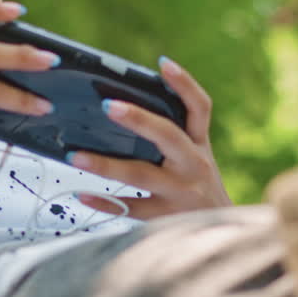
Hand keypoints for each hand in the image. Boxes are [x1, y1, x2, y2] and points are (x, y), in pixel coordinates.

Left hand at [69, 56, 231, 217]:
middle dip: (138, 119)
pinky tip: (82, 194)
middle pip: (168, 135)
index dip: (184, 84)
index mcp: (200, 145)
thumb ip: (175, 135)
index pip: (199, 108)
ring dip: (105, 165)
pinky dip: (104, 202)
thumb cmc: (198, 187)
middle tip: (107, 105)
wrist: (222, 233)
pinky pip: (129, 208)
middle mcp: (194, 165)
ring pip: (140, 175)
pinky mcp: (165, 218)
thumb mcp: (197, 158)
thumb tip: (123, 108)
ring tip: (75, 156)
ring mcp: (180, 193)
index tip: (163, 63)